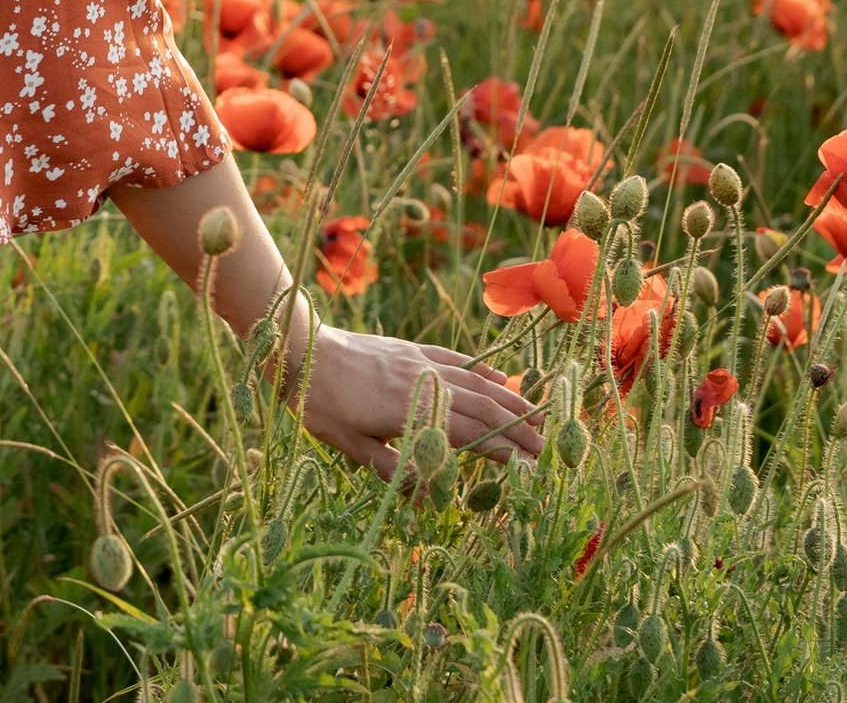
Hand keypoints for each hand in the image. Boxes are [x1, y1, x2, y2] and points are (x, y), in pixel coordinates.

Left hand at [296, 326, 542, 484]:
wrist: (301, 350)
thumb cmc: (320, 403)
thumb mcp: (350, 446)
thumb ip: (391, 470)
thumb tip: (426, 497)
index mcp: (411, 413)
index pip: (468, 435)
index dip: (501, 450)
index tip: (528, 467)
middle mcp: (424, 386)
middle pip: (481, 409)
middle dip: (516, 429)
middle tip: (545, 449)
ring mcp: (419, 364)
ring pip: (475, 382)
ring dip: (509, 399)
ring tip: (537, 415)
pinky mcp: (409, 350)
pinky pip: (453, 358)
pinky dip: (479, 368)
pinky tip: (499, 377)